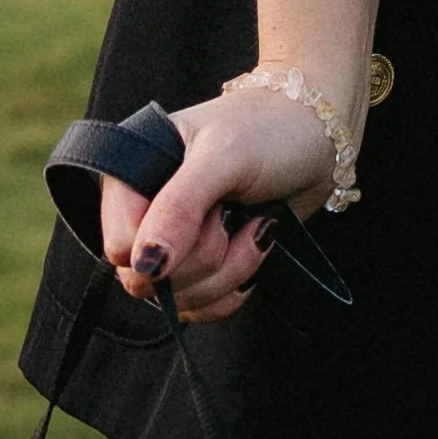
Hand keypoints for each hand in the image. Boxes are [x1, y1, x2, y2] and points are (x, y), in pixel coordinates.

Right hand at [99, 86, 340, 324]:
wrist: (318, 136)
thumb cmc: (270, 129)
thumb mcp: (225, 157)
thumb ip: (179, 206)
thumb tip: (145, 265)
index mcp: (134, 174)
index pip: (119, 245)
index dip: (161, 246)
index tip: (208, 215)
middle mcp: (147, 212)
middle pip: (147, 281)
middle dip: (204, 258)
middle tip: (231, 214)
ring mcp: (175, 243)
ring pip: (178, 299)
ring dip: (227, 272)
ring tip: (253, 224)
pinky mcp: (203, 265)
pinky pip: (201, 308)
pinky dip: (233, 288)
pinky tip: (253, 246)